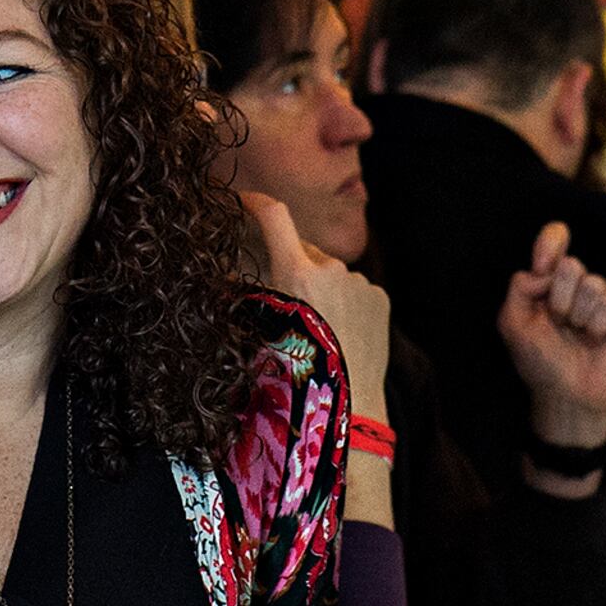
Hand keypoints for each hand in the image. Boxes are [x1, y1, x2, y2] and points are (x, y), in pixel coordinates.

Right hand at [247, 192, 391, 429]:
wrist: (350, 404)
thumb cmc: (296, 375)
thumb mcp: (261, 332)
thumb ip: (247, 296)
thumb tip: (225, 275)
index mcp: (297, 275)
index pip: (274, 218)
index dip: (256, 203)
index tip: (245, 201)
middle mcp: (332, 270)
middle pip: (305, 251)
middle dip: (293, 265)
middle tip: (289, 302)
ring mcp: (359, 283)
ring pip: (332, 274)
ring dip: (322, 289)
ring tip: (320, 329)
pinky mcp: (380, 296)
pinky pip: (355, 290)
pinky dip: (346, 302)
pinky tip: (343, 332)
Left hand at [499, 219, 605, 456]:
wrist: (567, 396)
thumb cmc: (540, 361)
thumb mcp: (513, 324)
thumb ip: (519, 287)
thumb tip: (543, 270)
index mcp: (550, 283)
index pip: (554, 242)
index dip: (552, 240)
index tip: (544, 262)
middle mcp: (578, 286)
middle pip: (571, 265)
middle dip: (559, 300)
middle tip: (558, 323)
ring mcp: (604, 299)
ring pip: (595, 284)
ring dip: (579, 317)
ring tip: (578, 335)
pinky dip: (600, 326)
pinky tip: (597, 339)